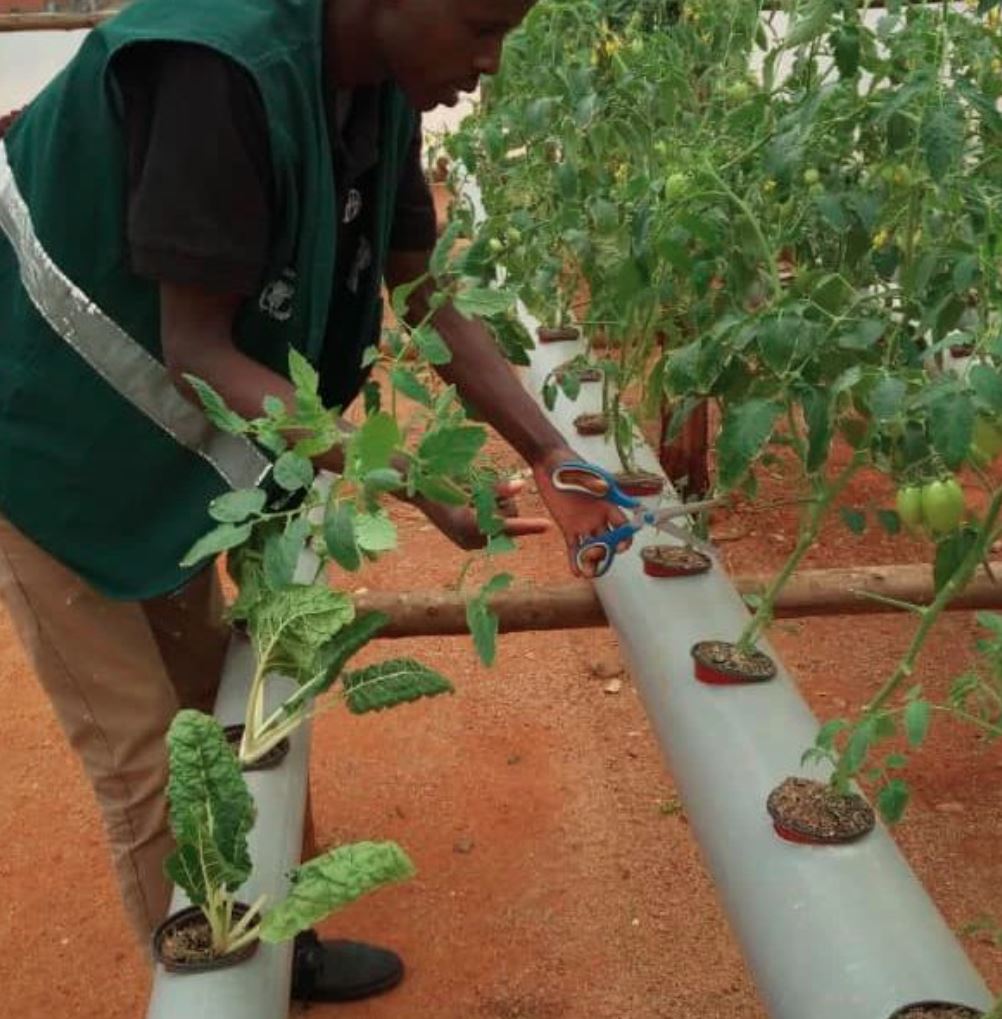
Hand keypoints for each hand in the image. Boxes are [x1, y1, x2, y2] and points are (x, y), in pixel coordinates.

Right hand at [417, 478, 549, 550]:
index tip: (548, 526)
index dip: (528, 526)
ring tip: (471, 497)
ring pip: (500, 521)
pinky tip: (469, 505)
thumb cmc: (441, 481)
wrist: (416, 491)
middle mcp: (470, 538)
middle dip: (501, 503)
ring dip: (493, 505)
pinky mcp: (468, 540)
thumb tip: (521, 486)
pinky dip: (486, 512)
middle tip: (479, 491)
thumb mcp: (471, 482)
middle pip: (506, 520)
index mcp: (469, 525)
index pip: (506, 525)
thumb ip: (496, 487)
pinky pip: (490, 525)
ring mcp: (469, 541)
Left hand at [532, 447, 630, 577]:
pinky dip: (575, 560)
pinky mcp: (568, 528)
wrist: (549, 464)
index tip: (621, 546)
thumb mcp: (580, 471)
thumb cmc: (568, 464)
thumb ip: (591, 481)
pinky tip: (576, 572)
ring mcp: (584, 524)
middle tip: (594, 556)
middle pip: (609, 540)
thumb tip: (603, 487)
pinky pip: (574, 547)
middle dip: (605, 552)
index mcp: (608, 503)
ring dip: (593, 562)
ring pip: (593, 547)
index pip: (623, 524)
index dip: (625, 536)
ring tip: (588, 573)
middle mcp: (599, 517)